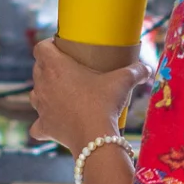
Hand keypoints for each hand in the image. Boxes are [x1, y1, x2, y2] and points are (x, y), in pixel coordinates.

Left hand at [28, 38, 151, 152]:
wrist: (95, 138)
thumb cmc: (104, 103)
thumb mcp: (123, 81)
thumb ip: (136, 70)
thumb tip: (148, 68)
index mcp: (54, 66)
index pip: (40, 48)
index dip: (48, 45)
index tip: (61, 47)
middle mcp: (42, 85)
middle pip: (37, 69)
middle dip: (48, 67)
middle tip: (68, 69)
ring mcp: (40, 107)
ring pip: (35, 94)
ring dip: (44, 92)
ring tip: (62, 93)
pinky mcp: (44, 127)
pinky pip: (37, 125)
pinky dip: (43, 123)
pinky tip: (52, 123)